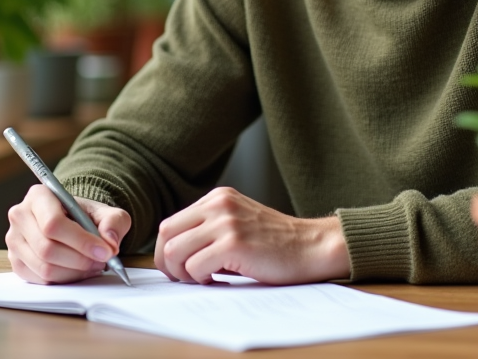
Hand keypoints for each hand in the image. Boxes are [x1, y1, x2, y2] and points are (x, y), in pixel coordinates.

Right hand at [6, 184, 131, 283]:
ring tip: (93, 265)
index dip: (81, 241)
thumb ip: (114, 222)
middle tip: (102, 261)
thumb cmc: (84, 215)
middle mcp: (20, 216)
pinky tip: (78, 271)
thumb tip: (110, 241)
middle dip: (80, 260)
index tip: (105, 251)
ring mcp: (14, 241)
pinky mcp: (16, 262)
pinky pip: (40, 280)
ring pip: (44, 267)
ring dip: (74, 272)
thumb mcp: (105, 211)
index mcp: (38, 196)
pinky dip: (65, 279)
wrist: (71, 221)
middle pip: (47, 248)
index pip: (53, 224)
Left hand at [154, 187, 348, 284]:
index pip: (171, 223)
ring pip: (175, 251)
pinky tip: (218, 279)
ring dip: (183, 273)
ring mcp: (226, 222)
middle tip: (183, 278)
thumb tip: (174, 254)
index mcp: (218, 198)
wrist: (311, 247)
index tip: (177, 269)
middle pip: (167, 234)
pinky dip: (200, 279)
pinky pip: (195, 266)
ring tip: (203, 279)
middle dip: (167, 263)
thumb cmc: (276, 244)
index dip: (166, 251)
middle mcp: (219, 205)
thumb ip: (210, 229)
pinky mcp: (233, 243)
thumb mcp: (238, 223)